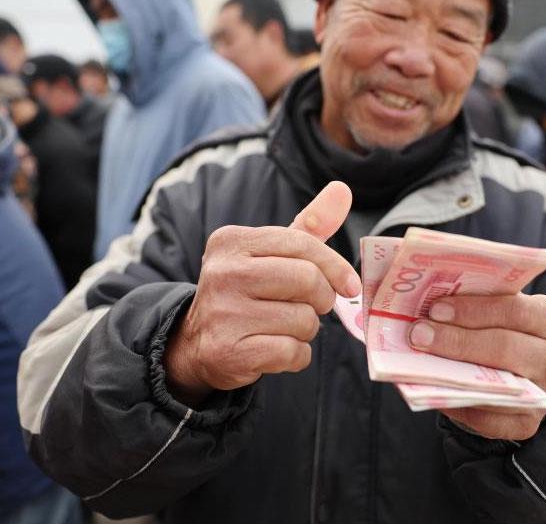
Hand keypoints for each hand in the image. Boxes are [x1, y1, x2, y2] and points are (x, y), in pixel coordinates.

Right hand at [163, 182, 360, 406]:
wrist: (196, 343)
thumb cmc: (246, 291)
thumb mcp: (270, 253)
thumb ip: (308, 224)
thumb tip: (342, 189)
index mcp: (232, 241)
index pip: (302, 244)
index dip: (335, 266)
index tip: (350, 285)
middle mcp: (223, 273)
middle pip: (308, 281)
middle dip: (322, 299)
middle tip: (312, 306)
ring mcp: (223, 314)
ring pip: (304, 320)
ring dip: (306, 330)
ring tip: (283, 327)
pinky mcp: (229, 352)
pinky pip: (293, 352)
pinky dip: (296, 355)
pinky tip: (276, 349)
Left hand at [408, 293, 545, 439]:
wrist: (534, 368)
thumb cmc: (511, 328)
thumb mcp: (509, 307)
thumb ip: (482, 302)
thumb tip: (432, 302)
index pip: (515, 311)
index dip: (473, 310)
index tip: (436, 308)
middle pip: (505, 347)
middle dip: (457, 340)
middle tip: (419, 333)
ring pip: (497, 385)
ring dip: (453, 372)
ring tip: (420, 359)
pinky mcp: (527, 424)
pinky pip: (488, 420)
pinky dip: (458, 404)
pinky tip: (434, 389)